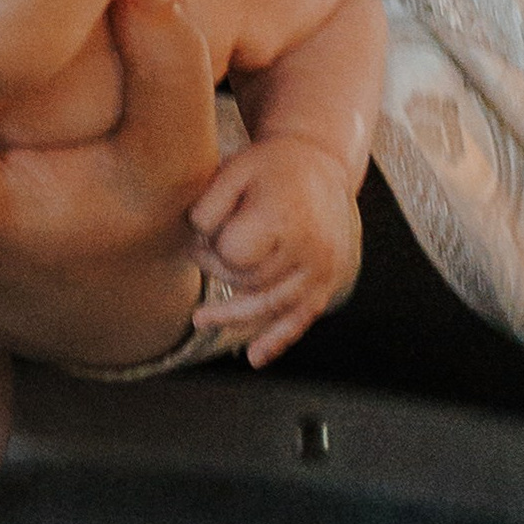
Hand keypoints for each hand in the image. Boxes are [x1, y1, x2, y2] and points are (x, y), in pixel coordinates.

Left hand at [188, 137, 361, 367]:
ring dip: (235, 319)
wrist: (323, 164)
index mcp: (285, 218)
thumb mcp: (236, 168)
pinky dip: (277, 341)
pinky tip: (255, 358)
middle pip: (250, 282)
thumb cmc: (272, 166)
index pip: (234, 255)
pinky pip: (301, 319)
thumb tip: (194, 238)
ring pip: (272, 307)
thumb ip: (210, 202)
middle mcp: (309, 249)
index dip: (210, 250)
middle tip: (196, 254)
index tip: (198, 237)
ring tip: (201, 320)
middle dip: (219, 273)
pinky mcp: (328, 283)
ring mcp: (322, 270)